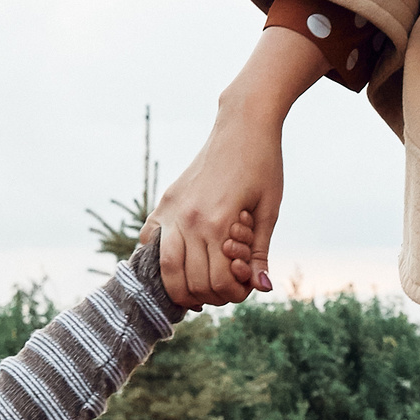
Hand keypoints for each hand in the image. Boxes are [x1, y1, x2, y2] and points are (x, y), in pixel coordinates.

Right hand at [147, 26, 326, 308]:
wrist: (243, 125)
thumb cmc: (263, 166)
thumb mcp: (269, 212)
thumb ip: (260, 253)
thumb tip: (262, 288)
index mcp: (218, 224)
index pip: (218, 283)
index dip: (234, 293)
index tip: (245, 285)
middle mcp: (189, 220)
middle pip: (191, 283)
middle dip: (212, 295)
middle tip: (226, 287)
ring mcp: (172, 211)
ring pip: (166, 270)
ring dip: (183, 287)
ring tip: (201, 286)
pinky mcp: (165, 202)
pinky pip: (149, 243)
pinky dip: (160, 261)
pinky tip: (179, 264)